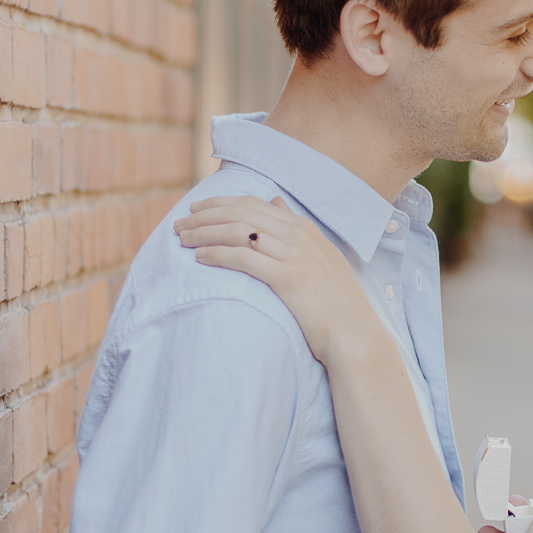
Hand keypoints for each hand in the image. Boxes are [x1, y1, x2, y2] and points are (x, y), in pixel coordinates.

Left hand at [175, 196, 379, 365]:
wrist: (354, 332)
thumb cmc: (333, 300)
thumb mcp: (318, 254)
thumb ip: (294, 227)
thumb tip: (274, 200)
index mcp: (304, 228)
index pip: (252, 204)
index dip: (219, 204)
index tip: (196, 210)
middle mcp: (299, 235)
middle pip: (240, 213)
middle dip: (204, 216)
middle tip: (179, 225)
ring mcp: (294, 255)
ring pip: (238, 232)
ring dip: (204, 232)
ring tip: (182, 239)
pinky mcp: (288, 278)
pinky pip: (243, 258)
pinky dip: (217, 254)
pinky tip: (199, 258)